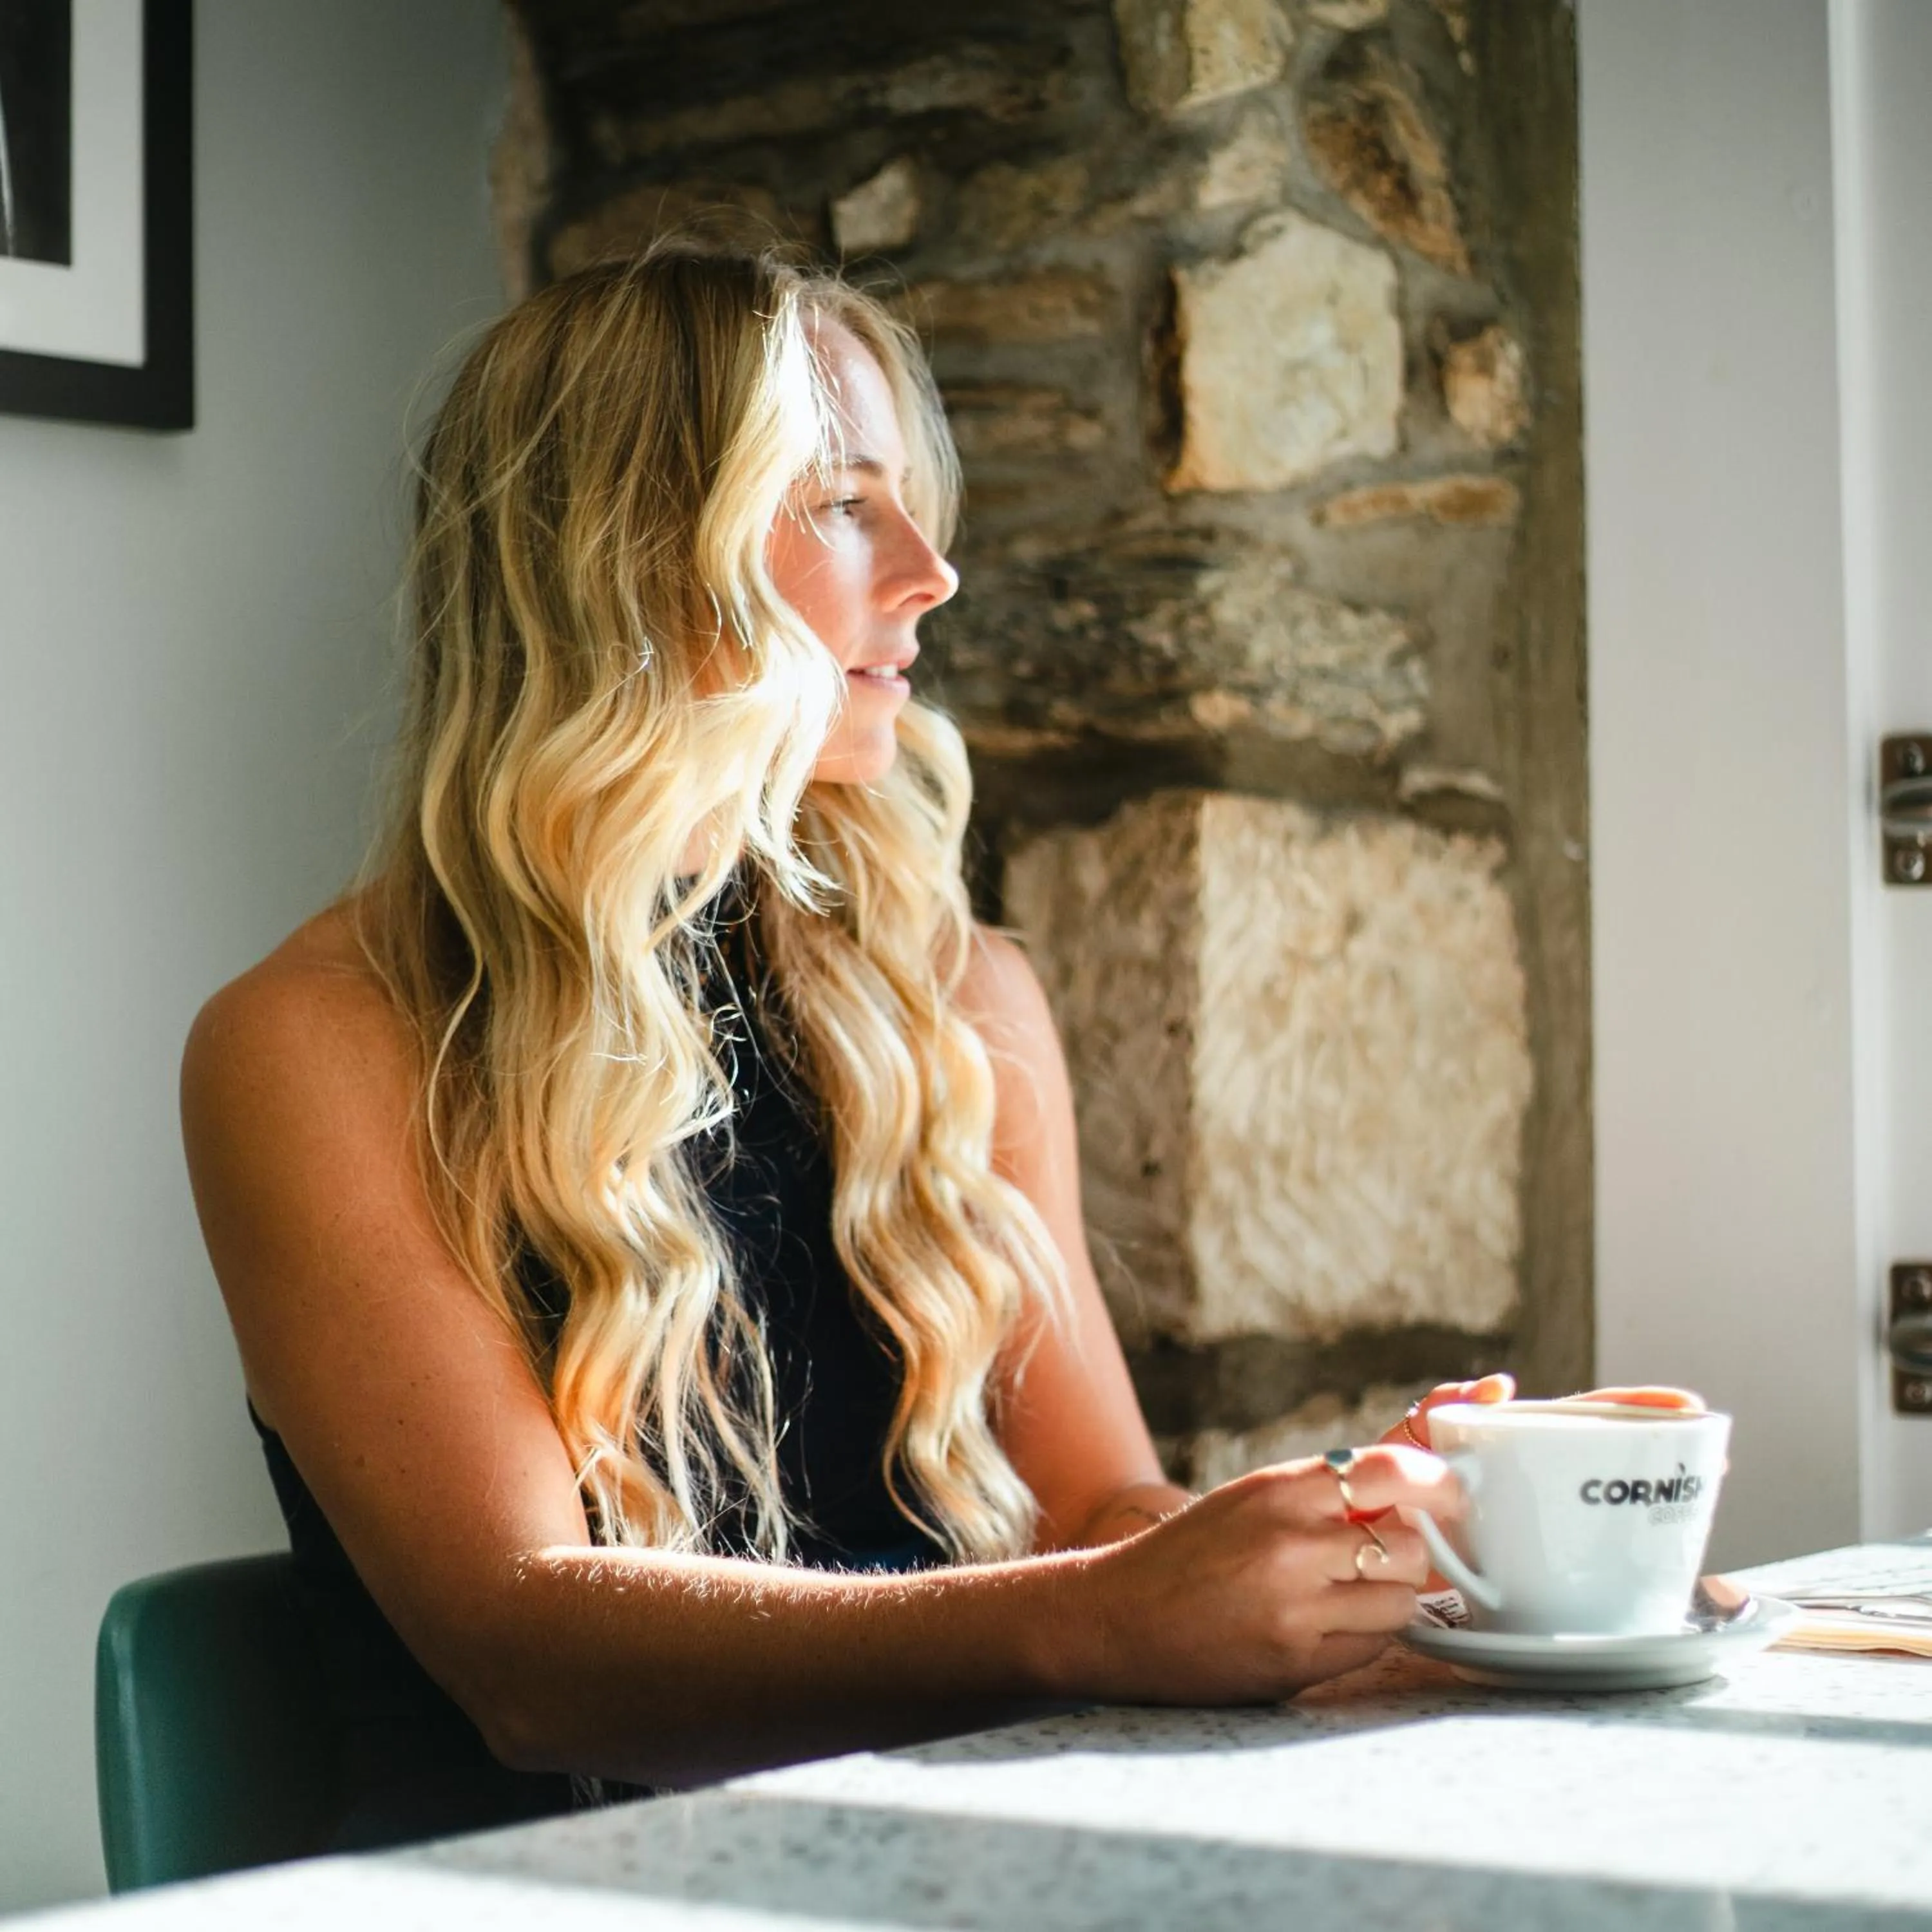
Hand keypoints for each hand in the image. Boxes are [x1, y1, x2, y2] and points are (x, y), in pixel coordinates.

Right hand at [1073, 1445, 1462, 1703]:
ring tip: (1348, 1596)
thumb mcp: (1250, 1498)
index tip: (1454, 1492)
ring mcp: (1294, 1606)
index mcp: (1278, 1490)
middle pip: (1408, 1544)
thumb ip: (1322, 1492)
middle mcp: (1290, 1542)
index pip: (1389, 1470)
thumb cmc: (1191, 1552)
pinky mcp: (1294, 1661)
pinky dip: (1363, 1639)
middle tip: (1381, 1557)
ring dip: (1388, 1599)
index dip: (1436, 1481)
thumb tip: (1414, 1488)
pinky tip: (1324, 1629)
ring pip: (1400, 1600)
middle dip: (1407, 1553)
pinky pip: (1372, 1647)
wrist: (1119, 1617)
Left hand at [1379, 1375, 1706, 1591]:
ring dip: (1655, 1497)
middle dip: (1660, 1449)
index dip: (1632, 1410)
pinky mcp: (1537, 1580)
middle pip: (1607, 1457)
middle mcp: (1533, 1488)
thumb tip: (1496, 1386)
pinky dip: (1630, 1554)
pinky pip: (1590, 1563)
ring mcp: (1540, 1532)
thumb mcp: (1398, 1453)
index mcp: (1508, 1452)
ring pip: (1608, 1508)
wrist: (1342, 1562)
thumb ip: (1433, 1417)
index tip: (1687, 1408)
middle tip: (1713, 1455)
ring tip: (1702, 1487)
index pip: (1580, 1419)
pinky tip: (1665, 1559)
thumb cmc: (1372, 1500)